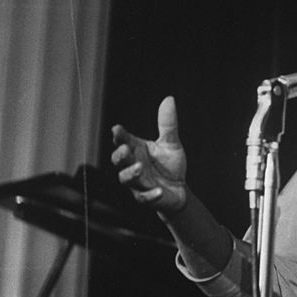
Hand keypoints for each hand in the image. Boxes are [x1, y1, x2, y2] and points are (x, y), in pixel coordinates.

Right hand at [110, 96, 187, 214]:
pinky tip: (158, 191)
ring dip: (131, 173)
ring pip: (127, 179)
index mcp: (136, 150)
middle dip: (120, 155)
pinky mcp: (147, 198)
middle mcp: (133, 166)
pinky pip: (145, 198)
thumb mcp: (171, 143)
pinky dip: (150, 195)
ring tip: (140, 167)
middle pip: (119, 161)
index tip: (117, 129)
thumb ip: (168, 124)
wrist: (179, 191)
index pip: (123, 141)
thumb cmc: (169, 165)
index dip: (119, 136)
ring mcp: (138, 183)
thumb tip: (169, 99)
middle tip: (125, 149)